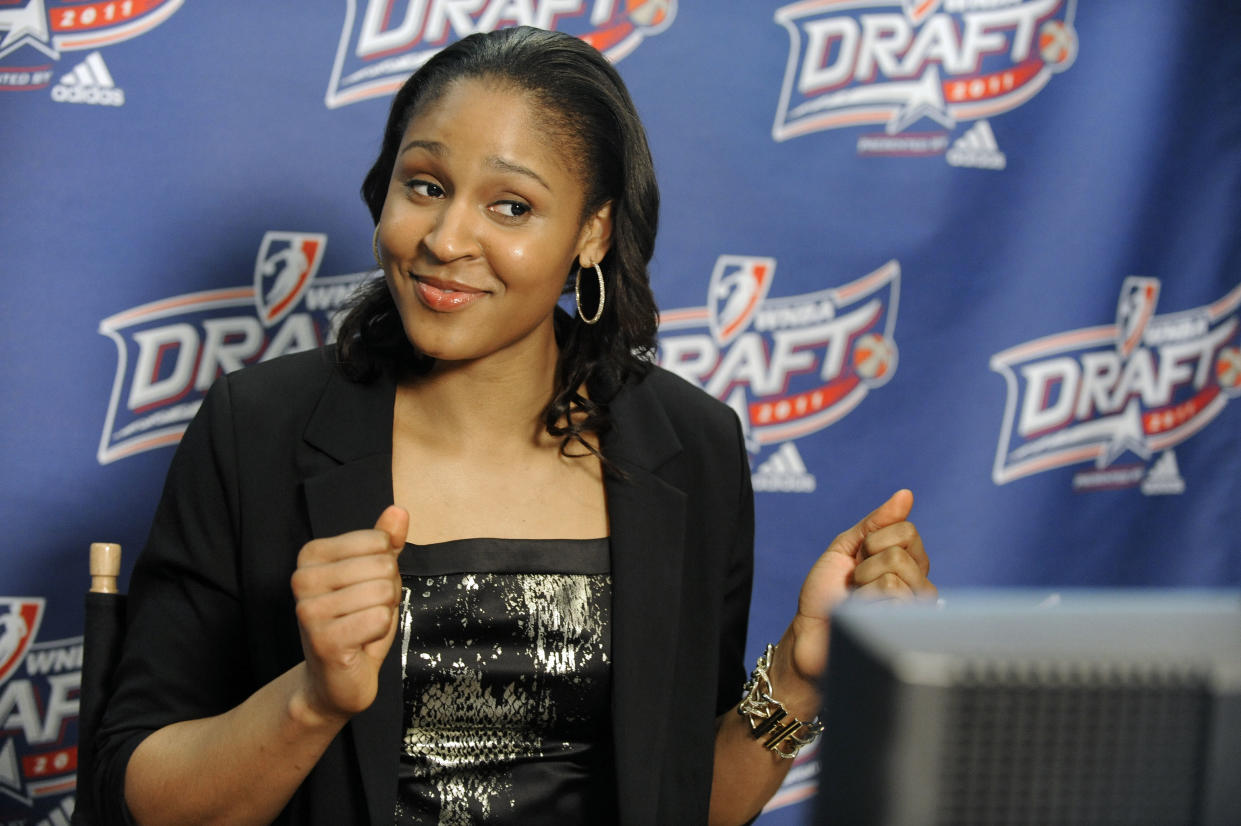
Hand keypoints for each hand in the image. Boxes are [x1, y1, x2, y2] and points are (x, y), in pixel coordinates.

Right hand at [290, 505, 407, 721]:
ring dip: (384, 612)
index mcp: (311, 555)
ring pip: (382, 592)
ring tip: (363, 627)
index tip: (366, 589)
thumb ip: (385, 543)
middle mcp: (302, 578)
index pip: (378, 541)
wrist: (335, 679)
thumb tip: (398, 511)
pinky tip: (360, 643)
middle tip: (367, 612)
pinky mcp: (324, 640)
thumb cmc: (356, 622)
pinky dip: (379, 633)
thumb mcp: (374, 576)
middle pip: (382, 565)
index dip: (386, 567)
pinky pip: (379, 619)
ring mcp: (309, 610)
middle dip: (388, 591)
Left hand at [789, 490, 934, 681]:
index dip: (873, 541)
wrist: (809, 632)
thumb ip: (876, 522)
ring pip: (895, 576)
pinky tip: (864, 618)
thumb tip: (906, 494)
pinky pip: (891, 598)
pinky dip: (866, 603)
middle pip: (901, 552)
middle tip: (855, 584)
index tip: (857, 560)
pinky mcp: (908, 630)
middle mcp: (918, 585)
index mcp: (906, 563)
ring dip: (864, 586)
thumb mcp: (845, 548)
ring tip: (857, 603)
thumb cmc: (825, 594)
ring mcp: (916, 609)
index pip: (907, 530)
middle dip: (866, 565)